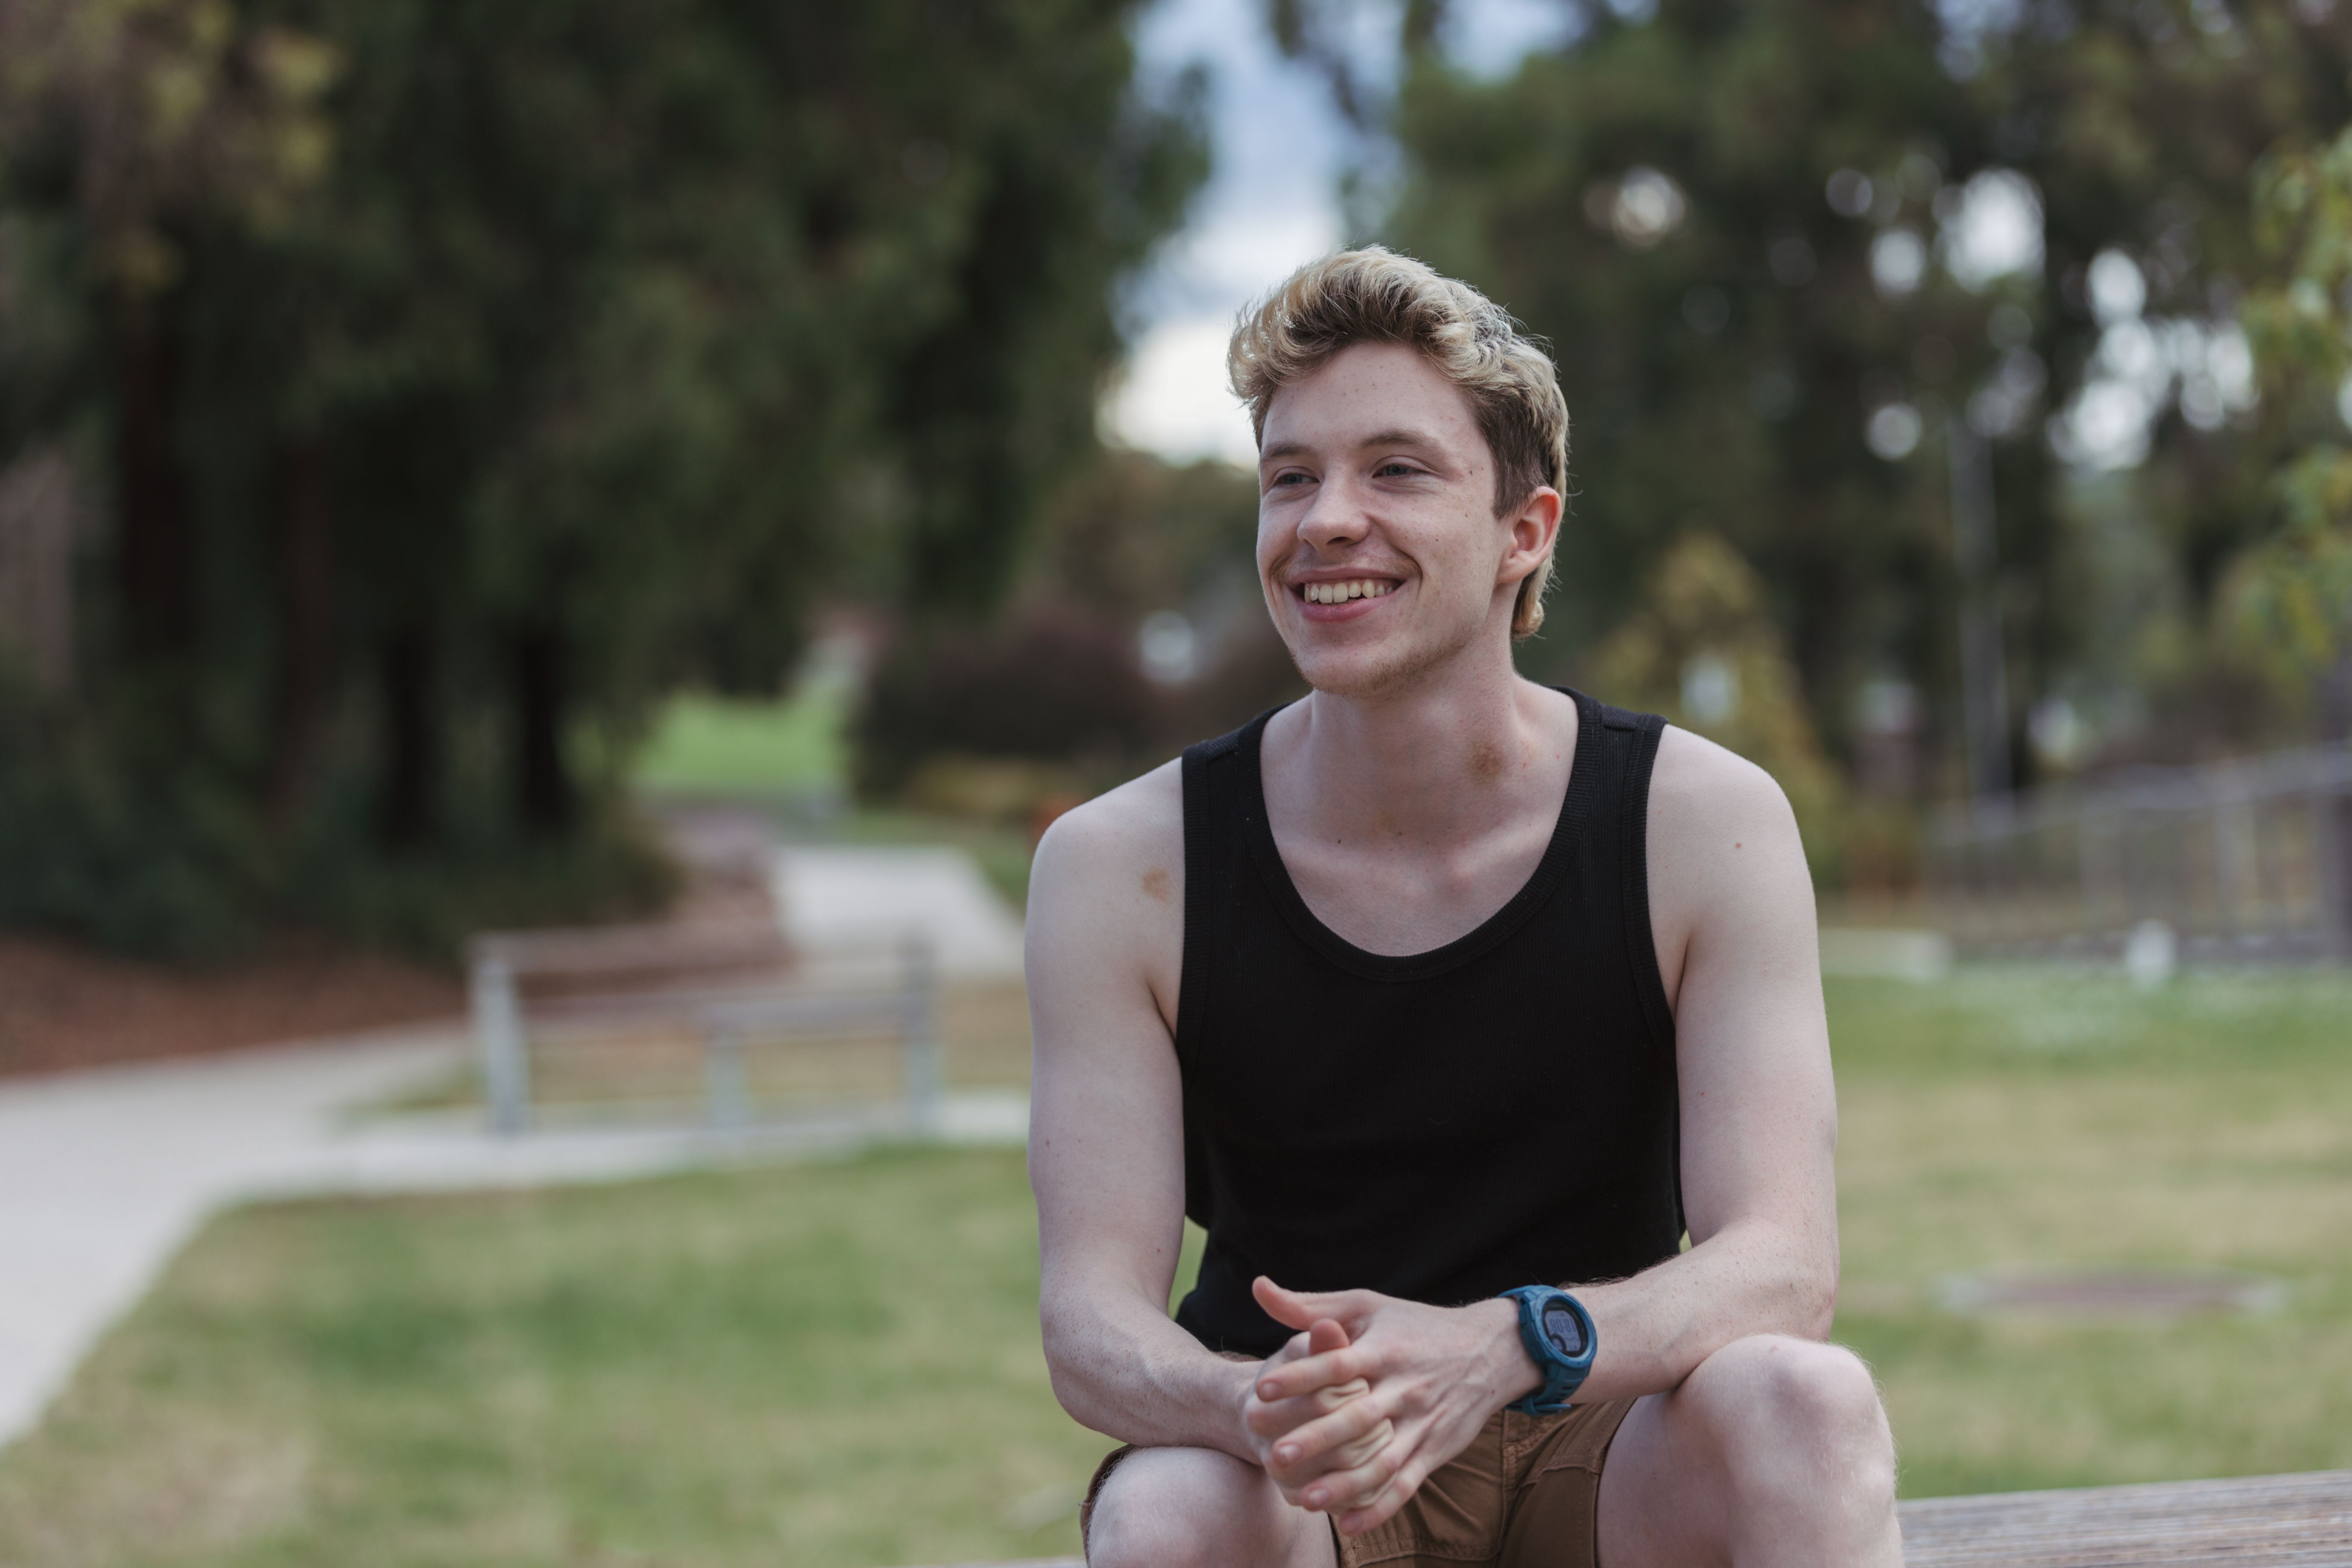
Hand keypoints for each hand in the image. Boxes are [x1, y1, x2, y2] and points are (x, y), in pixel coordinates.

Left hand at [1247, 1276, 1542, 1535]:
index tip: (1262, 1389)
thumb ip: (1310, 1306)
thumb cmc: (1417, 1325)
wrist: (1491, 1350)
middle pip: (1357, 1417)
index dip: (1301, 1375)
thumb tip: (1258, 1287)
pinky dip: (1380, 1506)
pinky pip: (1407, 1484)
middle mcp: (1404, 1388)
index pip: (1338, 1363)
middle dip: (1317, 1438)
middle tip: (1276, 1456)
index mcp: (1384, 1350)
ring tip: (1306, 1500)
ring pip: (1382, 1460)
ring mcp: (1422, 1423)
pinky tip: (1349, 1525)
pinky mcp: (1435, 1450)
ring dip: (1345, 1484)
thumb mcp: (1366, 1306)